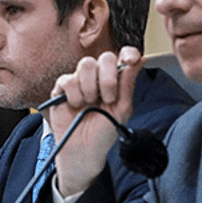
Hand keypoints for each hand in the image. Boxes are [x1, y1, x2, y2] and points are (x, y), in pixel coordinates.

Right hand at [46, 47, 143, 196]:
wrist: (83, 149)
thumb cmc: (103, 132)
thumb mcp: (122, 109)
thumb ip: (128, 83)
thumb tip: (139, 60)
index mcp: (115, 80)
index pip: (123, 56)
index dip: (128, 53)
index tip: (130, 60)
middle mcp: (98, 77)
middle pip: (104, 57)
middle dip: (108, 79)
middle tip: (107, 98)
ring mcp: (79, 81)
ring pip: (85, 65)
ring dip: (90, 88)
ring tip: (89, 104)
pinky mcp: (62, 88)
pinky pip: (68, 79)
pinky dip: (74, 94)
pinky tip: (76, 105)